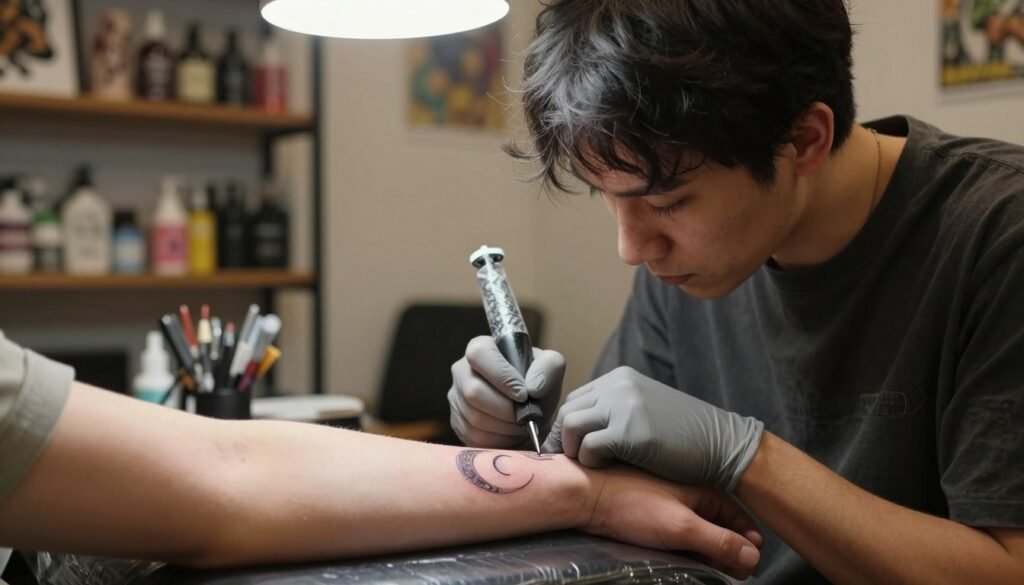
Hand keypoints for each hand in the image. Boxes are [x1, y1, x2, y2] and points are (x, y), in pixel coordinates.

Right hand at [448, 336, 564, 447]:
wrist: (532, 413)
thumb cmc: (538, 386)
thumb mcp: (551, 369)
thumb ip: (549, 367)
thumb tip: (532, 387)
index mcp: (482, 348)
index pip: (479, 354)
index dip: (502, 376)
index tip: (524, 394)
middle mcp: (461, 370)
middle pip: (473, 392)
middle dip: (506, 409)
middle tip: (526, 415)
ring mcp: (456, 398)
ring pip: (474, 418)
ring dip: (505, 427)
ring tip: (522, 424)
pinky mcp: (457, 423)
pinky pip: (474, 437)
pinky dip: (499, 440)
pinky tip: (511, 433)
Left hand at [543, 366, 763, 490]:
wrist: (722, 445)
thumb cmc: (684, 436)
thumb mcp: (645, 408)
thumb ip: (616, 409)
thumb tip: (579, 428)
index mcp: (621, 378)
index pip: (576, 400)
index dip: (569, 427)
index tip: (572, 448)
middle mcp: (618, 386)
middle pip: (568, 412)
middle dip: (565, 440)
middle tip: (572, 462)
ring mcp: (623, 406)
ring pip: (571, 427)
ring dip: (575, 450)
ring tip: (591, 465)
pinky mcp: (629, 432)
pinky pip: (589, 448)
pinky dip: (591, 462)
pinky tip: (607, 469)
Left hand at [582, 465, 762, 579]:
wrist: (584, 496)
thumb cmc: (632, 505)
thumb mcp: (682, 527)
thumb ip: (719, 541)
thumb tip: (754, 555)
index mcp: (699, 486)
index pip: (735, 513)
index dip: (747, 537)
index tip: (754, 561)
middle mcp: (686, 490)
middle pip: (718, 523)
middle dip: (730, 547)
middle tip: (736, 573)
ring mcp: (666, 501)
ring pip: (697, 529)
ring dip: (709, 549)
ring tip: (715, 570)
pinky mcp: (649, 512)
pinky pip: (677, 532)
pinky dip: (688, 546)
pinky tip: (688, 560)